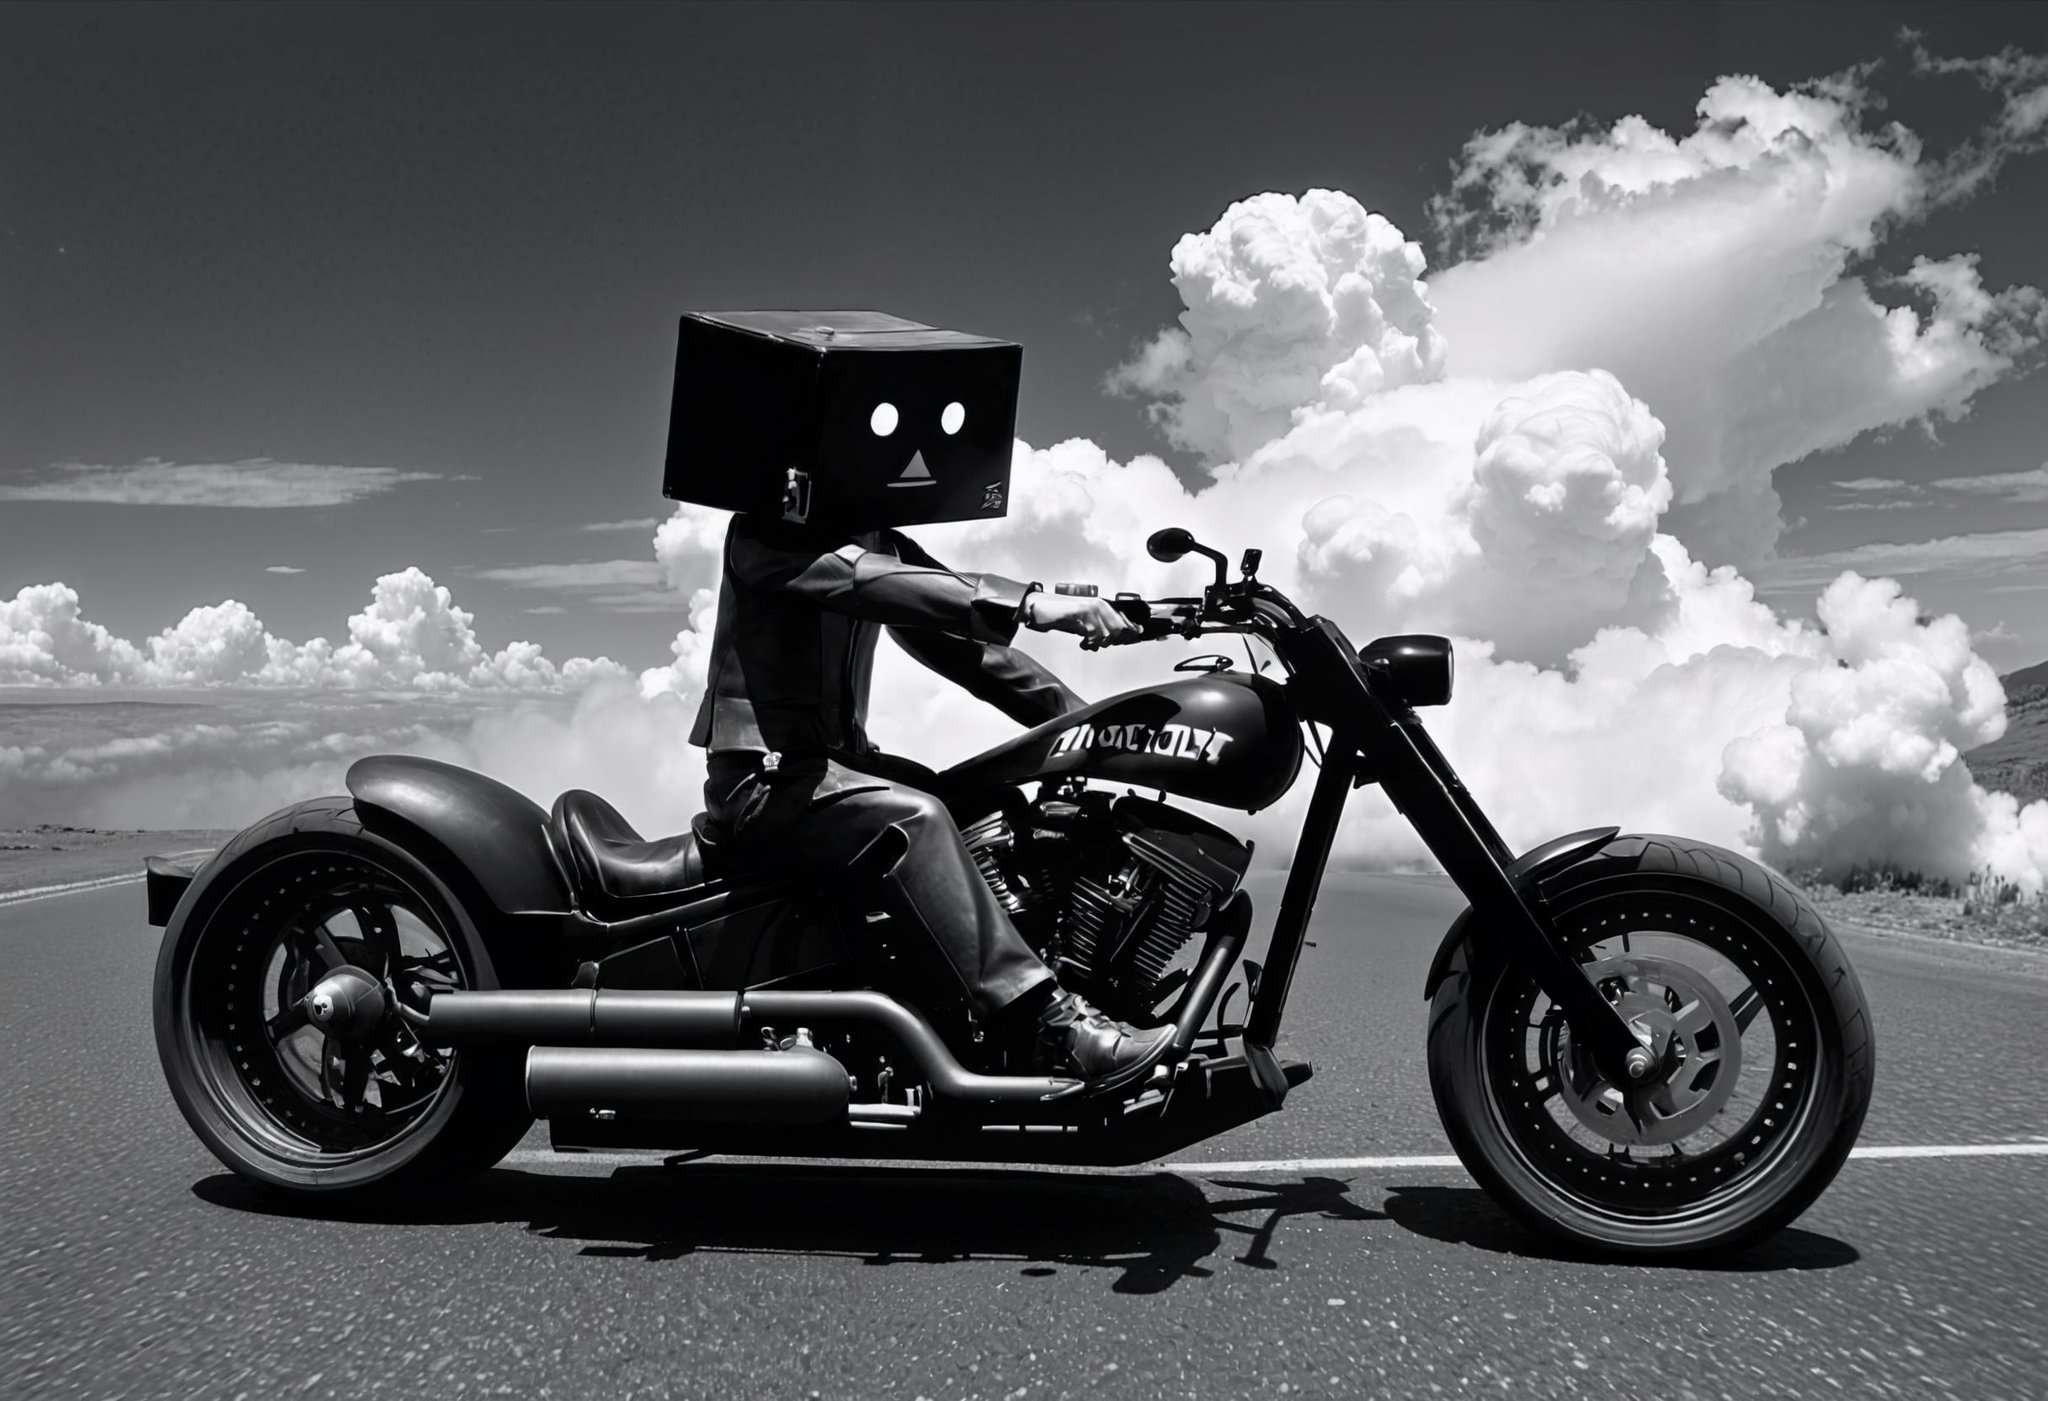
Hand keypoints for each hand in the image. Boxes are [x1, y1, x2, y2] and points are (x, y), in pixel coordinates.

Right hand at [1024, 591, 1139, 642]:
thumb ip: (1101, 630)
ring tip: (1087, 643)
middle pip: (1120, 630)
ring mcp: (1091, 608)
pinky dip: (1088, 643)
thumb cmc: (1063, 616)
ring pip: (1108, 633)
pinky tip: (1082, 642)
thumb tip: (1119, 639)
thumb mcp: (1086, 624)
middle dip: (1112, 642)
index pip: (1126, 621)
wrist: (1042, 609)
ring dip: (1098, 643)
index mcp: (1103, 605)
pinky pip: (1093, 633)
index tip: (1124, 640)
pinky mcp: (1081, 612)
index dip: (1129, 634)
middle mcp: (1100, 605)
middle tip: (1098, 644)